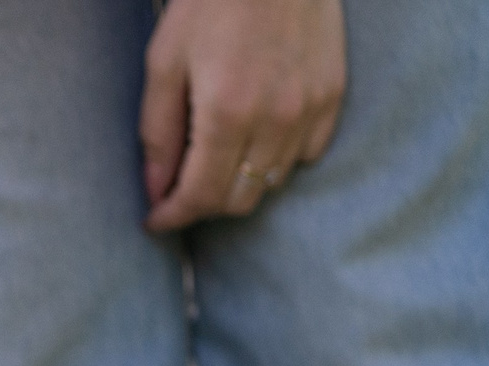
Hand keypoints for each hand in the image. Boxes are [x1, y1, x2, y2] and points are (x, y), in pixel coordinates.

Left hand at [140, 0, 344, 231]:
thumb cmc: (210, 3)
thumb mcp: (165, 63)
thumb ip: (159, 132)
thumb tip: (155, 189)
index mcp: (227, 113)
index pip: (200, 196)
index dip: (173, 216)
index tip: (154, 220)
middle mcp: (275, 119)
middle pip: (239, 199)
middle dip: (203, 206)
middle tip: (178, 191)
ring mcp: (310, 108)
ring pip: (273, 182)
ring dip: (239, 184)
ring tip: (214, 164)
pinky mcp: (334, 94)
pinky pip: (306, 154)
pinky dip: (277, 160)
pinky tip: (255, 140)